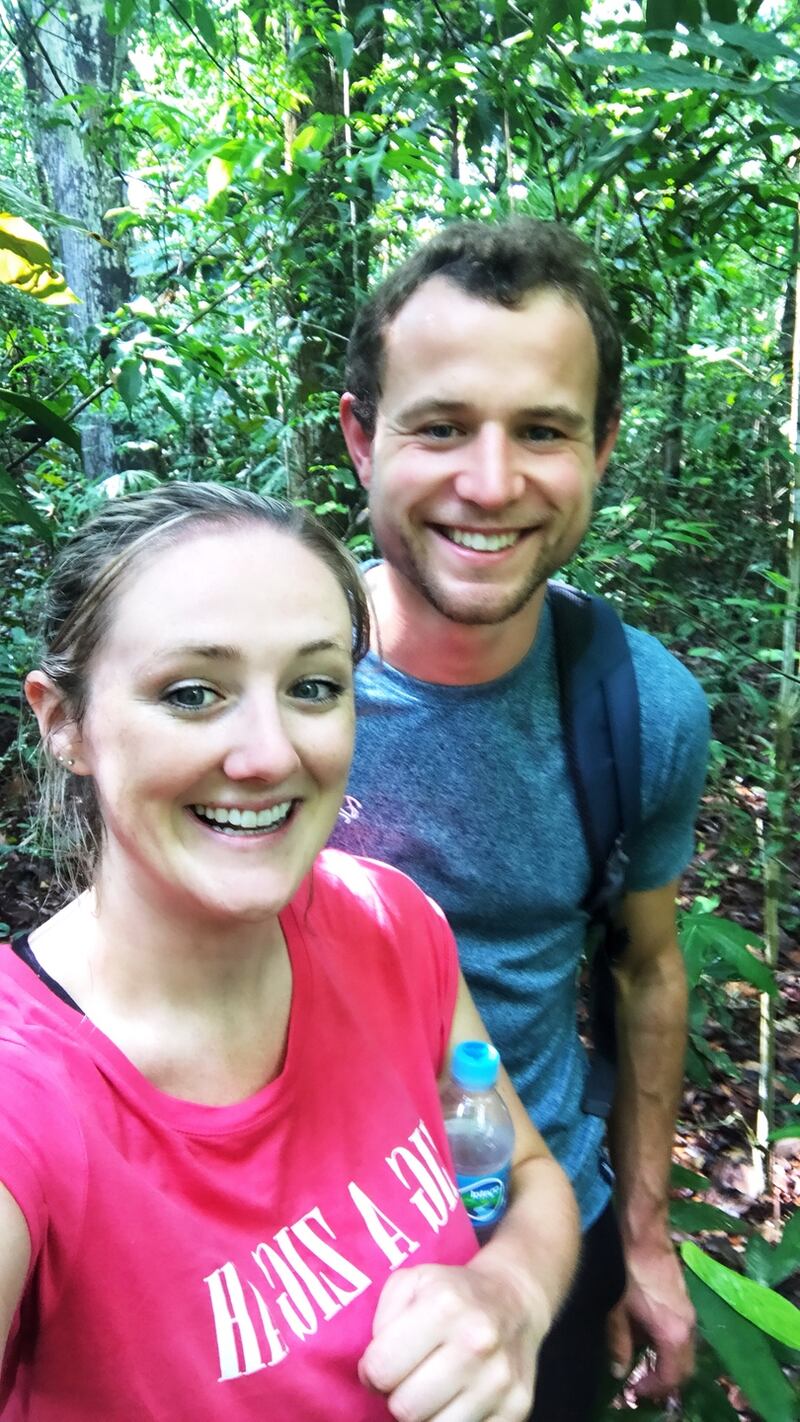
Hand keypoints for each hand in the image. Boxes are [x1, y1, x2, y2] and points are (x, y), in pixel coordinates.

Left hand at [359, 1257, 548, 1420]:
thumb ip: (380, 1321)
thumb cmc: (451, 1294)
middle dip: (398, 1395)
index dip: (373, 1371)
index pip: (381, 1369)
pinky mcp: (517, 1409)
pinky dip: (452, 1421)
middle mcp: (477, 1342)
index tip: (384, 1363)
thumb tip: (372, 1374)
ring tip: (432, 1387)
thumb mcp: (410, 1283)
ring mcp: (500, 1380)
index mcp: (445, 1305)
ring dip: (425, 1413)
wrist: (513, 1300)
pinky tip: (456, 1398)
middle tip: (409, 1377)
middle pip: (406, 1408)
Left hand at [607, 1234, 694, 1399]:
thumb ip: (619, 1343)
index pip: (672, 1376)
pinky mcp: (683, 1298)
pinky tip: (643, 1333)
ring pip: (683, 1348)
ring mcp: (688, 1311)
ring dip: (666, 1359)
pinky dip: (666, 1341)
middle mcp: (688, 1326)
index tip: (636, 1391)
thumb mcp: (616, 1310)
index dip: (654, 1388)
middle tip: (642, 1383)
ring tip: (641, 1360)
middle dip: (665, 1379)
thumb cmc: (628, 1271)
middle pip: (684, 1366)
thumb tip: (619, 1371)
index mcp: (674, 1334)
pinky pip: (680, 1331)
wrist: (643, 1233)